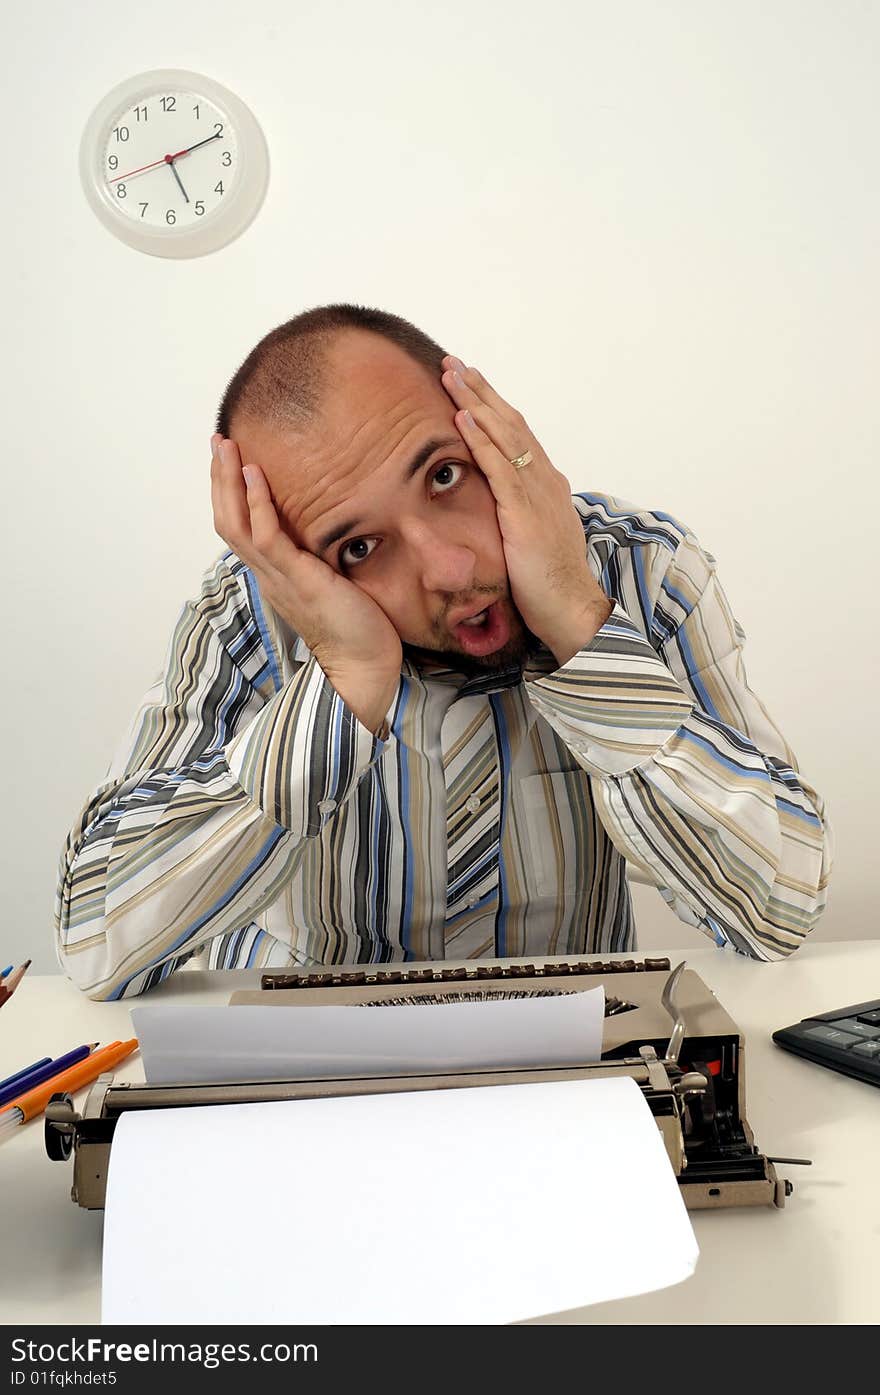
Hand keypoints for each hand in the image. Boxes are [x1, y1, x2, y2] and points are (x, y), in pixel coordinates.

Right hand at [210, 435, 401, 730]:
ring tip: (227, 447)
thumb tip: (326, 532)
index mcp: (273, 576)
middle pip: (227, 520)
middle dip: (220, 478)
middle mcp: (268, 575)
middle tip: (218, 441)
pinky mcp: (298, 579)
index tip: (231, 460)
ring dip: (229, 481)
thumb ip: (318, 559)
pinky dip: (258, 503)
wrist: (364, 665)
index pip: (240, 529)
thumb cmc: (356, 627)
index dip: (231, 494)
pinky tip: (257, 474)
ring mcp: (278, 578)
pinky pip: (267, 536)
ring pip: (237, 524)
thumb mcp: (331, 582)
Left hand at [440, 358, 612, 665]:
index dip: (491, 406)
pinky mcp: (525, 514)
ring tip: (452, 376)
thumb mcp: (530, 538)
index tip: (468, 384)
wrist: (572, 609)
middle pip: (509, 423)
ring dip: (476, 403)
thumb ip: (516, 515)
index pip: (516, 434)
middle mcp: (544, 480)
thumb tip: (496, 508)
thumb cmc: (549, 583)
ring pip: (504, 436)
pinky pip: (500, 468)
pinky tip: (464, 420)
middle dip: (480, 391)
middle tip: (453, 363)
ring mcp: (537, 494)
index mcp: (546, 485)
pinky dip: (482, 441)